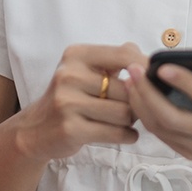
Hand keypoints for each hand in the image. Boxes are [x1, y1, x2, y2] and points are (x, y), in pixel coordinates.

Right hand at [15, 42, 145, 161]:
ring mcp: (68, 102)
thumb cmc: (70, 97)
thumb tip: (146, 58)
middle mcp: (69, 74)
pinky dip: (127, 135)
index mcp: (76, 55)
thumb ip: (114, 60)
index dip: (145, 67)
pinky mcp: (71, 128)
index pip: (123, 55)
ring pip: (124, 112)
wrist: (35, 129)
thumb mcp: (84, 70)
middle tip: (132, 108)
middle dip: (135, 101)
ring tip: (126, 121)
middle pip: (127, 88)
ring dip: (131, 120)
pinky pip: (115, 133)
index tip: (155, 78)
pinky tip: (126, 134)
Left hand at [124, 51, 191, 167]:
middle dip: (147, 94)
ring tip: (128, 80)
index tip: (162, 67)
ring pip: (162, 129)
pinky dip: (146, 117)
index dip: (184, 82)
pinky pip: (163, 136)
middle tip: (131, 70)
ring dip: (141, 104)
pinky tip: (136, 97)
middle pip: (173, 118)